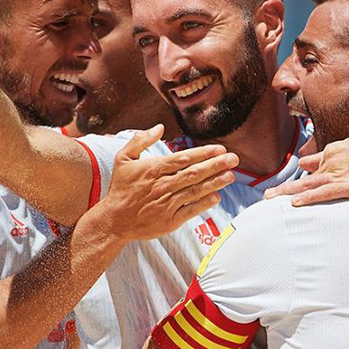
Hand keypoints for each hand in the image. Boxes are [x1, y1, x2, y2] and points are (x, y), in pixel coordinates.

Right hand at [89, 125, 238, 240]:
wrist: (114, 220)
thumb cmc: (120, 188)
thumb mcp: (123, 158)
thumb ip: (140, 140)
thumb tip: (159, 127)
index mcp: (153, 169)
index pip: (183, 159)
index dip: (203, 153)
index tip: (219, 149)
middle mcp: (162, 185)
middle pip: (193, 173)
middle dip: (215, 165)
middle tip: (233, 159)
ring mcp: (167, 204)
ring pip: (195, 190)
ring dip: (214, 182)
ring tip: (230, 175)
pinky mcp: (169, 221)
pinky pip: (190, 210)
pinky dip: (204, 203)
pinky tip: (217, 196)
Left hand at [264, 134, 348, 205]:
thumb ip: (339, 154)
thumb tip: (328, 160)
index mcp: (335, 150)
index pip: (312, 164)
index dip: (300, 176)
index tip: (287, 187)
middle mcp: (333, 159)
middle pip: (305, 175)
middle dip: (285, 187)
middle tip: (267, 196)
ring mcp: (341, 172)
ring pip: (308, 184)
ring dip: (288, 193)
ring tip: (271, 200)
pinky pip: (324, 193)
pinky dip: (309, 198)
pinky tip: (296, 203)